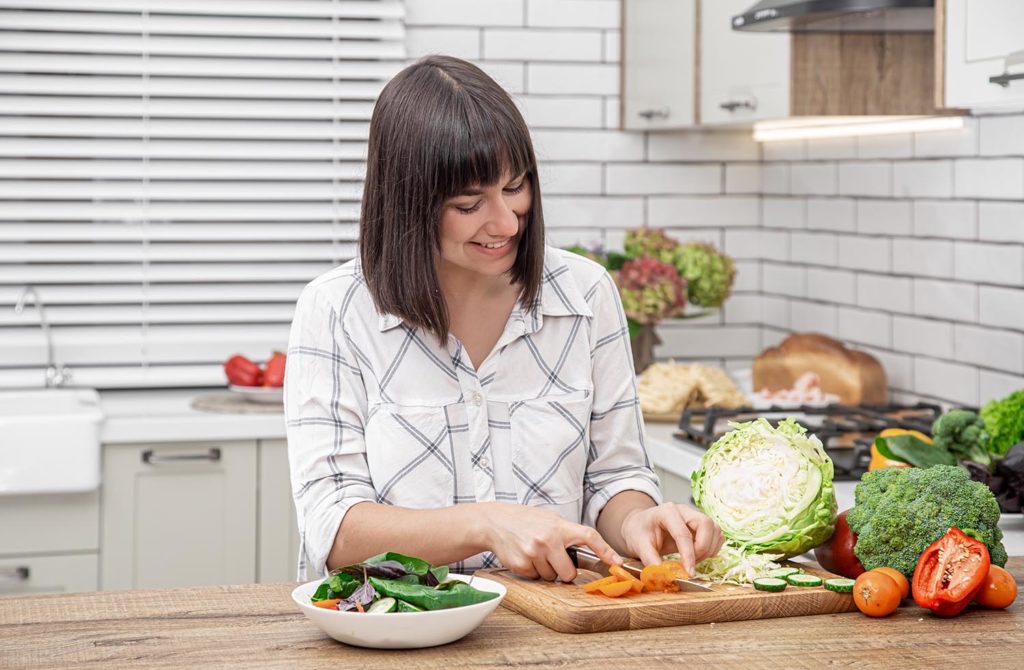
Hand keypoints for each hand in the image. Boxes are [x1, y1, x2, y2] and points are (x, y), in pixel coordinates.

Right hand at [478, 502, 620, 581]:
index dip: (605, 550)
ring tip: (535, 553)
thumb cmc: (525, 520)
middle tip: (554, 559)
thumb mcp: (549, 519)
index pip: (588, 536)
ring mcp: (533, 553)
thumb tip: (590, 553)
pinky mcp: (521, 565)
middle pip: (569, 573)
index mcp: (558, 526)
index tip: (617, 563)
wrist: (495, 522)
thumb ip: (566, 533)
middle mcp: (547, 539)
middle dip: (564, 571)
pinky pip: (535, 578)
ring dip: (546, 570)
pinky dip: (532, 571)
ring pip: (551, 577)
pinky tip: (525, 556)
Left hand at [619, 503, 724, 574]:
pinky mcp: (701, 525)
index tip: (689, 573)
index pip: (684, 533)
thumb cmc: (639, 532)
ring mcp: (694, 516)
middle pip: (707, 524)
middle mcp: (684, 511)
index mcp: (667, 512)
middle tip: (691, 564)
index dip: (689, 555)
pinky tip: (698, 556)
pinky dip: (712, 548)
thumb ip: (649, 559)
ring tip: (692, 560)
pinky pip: (716, 535)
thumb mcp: (638, 545)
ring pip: (715, 530)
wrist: (640, 526)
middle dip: (703, 548)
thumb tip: (662, 574)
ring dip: (708, 549)